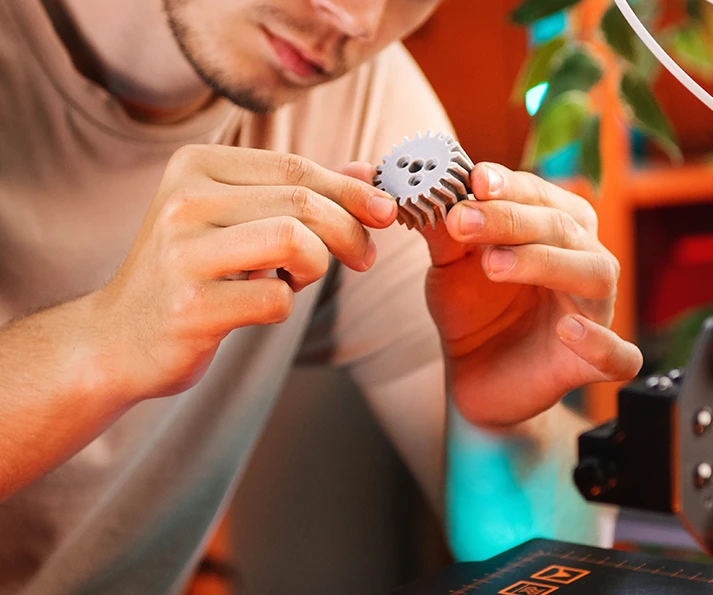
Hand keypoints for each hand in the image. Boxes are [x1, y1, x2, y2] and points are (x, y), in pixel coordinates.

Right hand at [94, 145, 397, 399]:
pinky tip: (261, 305)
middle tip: (363, 256)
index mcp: (195, 166)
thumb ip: (301, 192)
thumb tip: (370, 173)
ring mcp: (183, 253)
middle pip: (302, 202)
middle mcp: (183, 201)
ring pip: (295, 241)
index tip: (386, 212)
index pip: (295, 167)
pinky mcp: (191, 306)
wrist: (119, 338)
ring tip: (296, 279)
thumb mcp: (240, 219)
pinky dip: (285, 305)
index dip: (352, 191)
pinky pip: (277, 299)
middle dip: (350, 231)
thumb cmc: (193, 273)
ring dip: (317, 265)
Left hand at [420, 162, 642, 426]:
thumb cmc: (473, 310)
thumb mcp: (450, 267)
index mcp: (557, 228)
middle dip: (510, 220)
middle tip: (462, 220)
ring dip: (546, 263)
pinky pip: (619, 355)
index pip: (539, 195)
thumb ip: (446, 233)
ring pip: (594, 275)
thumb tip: (433, 194)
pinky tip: (568, 330)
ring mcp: (595, 312)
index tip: (475, 180)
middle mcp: (585, 261)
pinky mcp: (595, 364)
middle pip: (562, 228)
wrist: (473, 375)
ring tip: (494, 265)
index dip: (509, 186)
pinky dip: (600, 343)